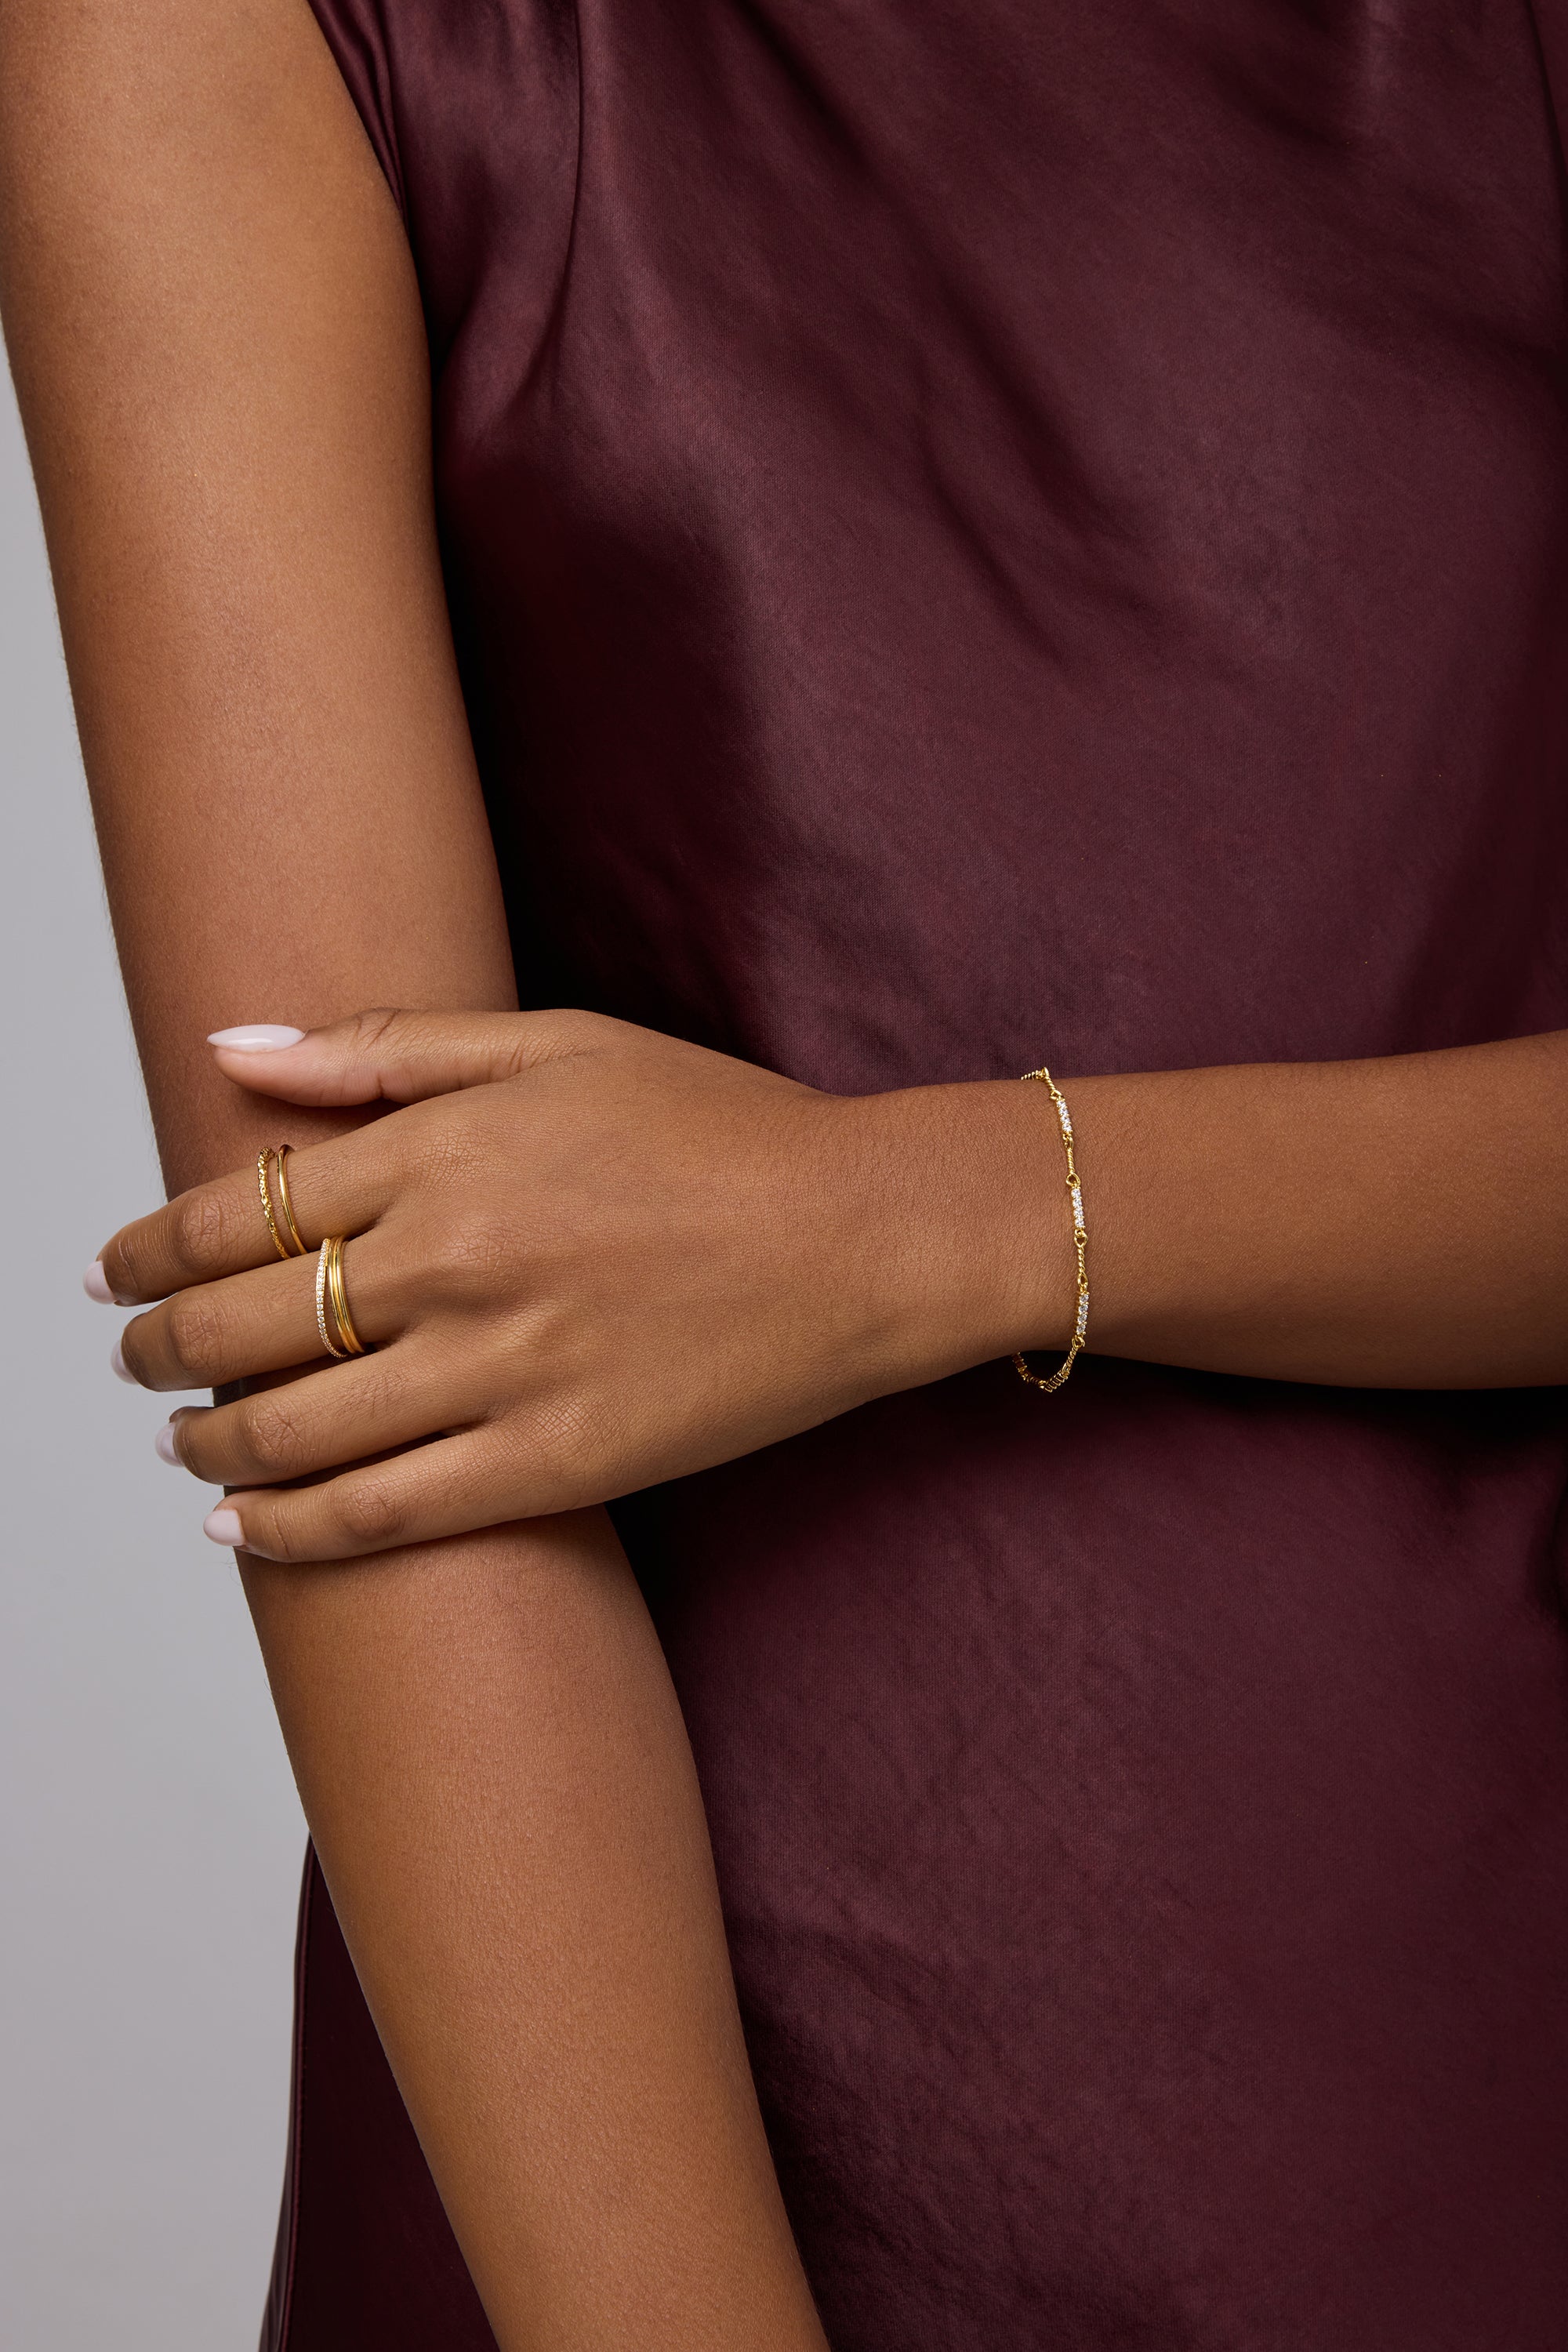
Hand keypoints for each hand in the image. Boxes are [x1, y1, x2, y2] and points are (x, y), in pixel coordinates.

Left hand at [94, 1010, 1070, 1558]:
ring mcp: (497, 1372)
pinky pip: (379, 1515)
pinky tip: (241, 1532)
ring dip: (207, 1442)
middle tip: (132, 1357)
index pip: (238, 1210)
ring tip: (180, 1443)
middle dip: (158, 1346)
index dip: (151, 1247)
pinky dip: (289, 1532)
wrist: (865, 1237)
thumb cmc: (724, 1132)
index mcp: (441, 1151)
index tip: (113, 1267)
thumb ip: (388, 1047)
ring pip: (291, 1431)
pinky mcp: (550, 1465)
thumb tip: (234, 1049)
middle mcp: (450, 1262)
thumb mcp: (558, 1043)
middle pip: (241, 1323)